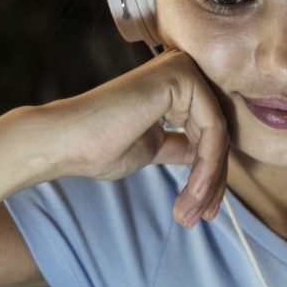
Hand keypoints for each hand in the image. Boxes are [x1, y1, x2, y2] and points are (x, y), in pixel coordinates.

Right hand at [42, 49, 228, 226]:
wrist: (68, 142)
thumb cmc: (99, 147)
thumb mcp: (153, 148)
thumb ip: (181, 146)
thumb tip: (208, 156)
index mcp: (173, 87)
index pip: (207, 133)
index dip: (211, 175)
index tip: (204, 211)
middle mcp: (180, 71)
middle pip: (217, 134)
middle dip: (213, 182)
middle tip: (201, 217)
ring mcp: (181, 69)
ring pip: (218, 135)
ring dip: (209, 181)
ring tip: (190, 212)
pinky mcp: (181, 75)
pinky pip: (213, 128)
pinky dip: (207, 165)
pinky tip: (193, 191)